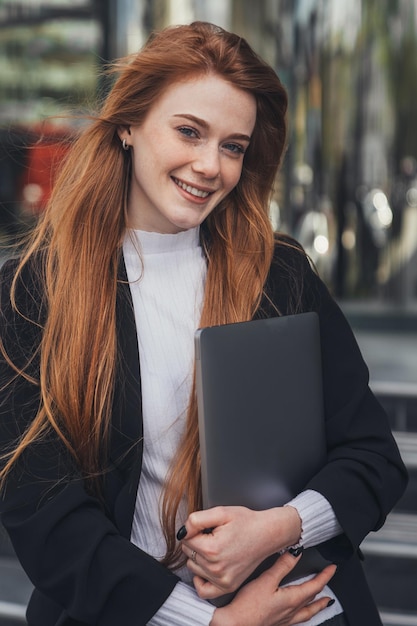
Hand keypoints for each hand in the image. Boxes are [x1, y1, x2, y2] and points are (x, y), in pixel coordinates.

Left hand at [178, 505, 301, 596]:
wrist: (267, 534)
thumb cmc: (247, 522)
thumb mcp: (221, 512)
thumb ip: (196, 519)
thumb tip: (182, 532)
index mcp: (212, 548)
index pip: (186, 538)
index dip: (195, 529)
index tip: (208, 526)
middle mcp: (216, 568)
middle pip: (188, 552)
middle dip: (196, 542)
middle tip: (214, 535)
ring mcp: (222, 580)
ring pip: (193, 567)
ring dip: (199, 557)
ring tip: (216, 547)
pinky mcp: (227, 586)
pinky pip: (203, 589)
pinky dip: (200, 579)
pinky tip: (207, 567)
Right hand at [210, 551, 336, 625]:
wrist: (235, 624)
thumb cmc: (248, 606)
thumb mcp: (266, 580)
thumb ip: (282, 565)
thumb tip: (296, 552)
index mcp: (292, 599)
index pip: (314, 586)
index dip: (325, 576)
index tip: (332, 568)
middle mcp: (291, 611)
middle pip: (313, 599)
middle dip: (323, 588)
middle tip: (329, 580)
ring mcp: (285, 619)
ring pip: (308, 612)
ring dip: (317, 605)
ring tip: (324, 602)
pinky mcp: (277, 623)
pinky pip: (298, 619)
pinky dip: (305, 614)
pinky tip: (300, 613)